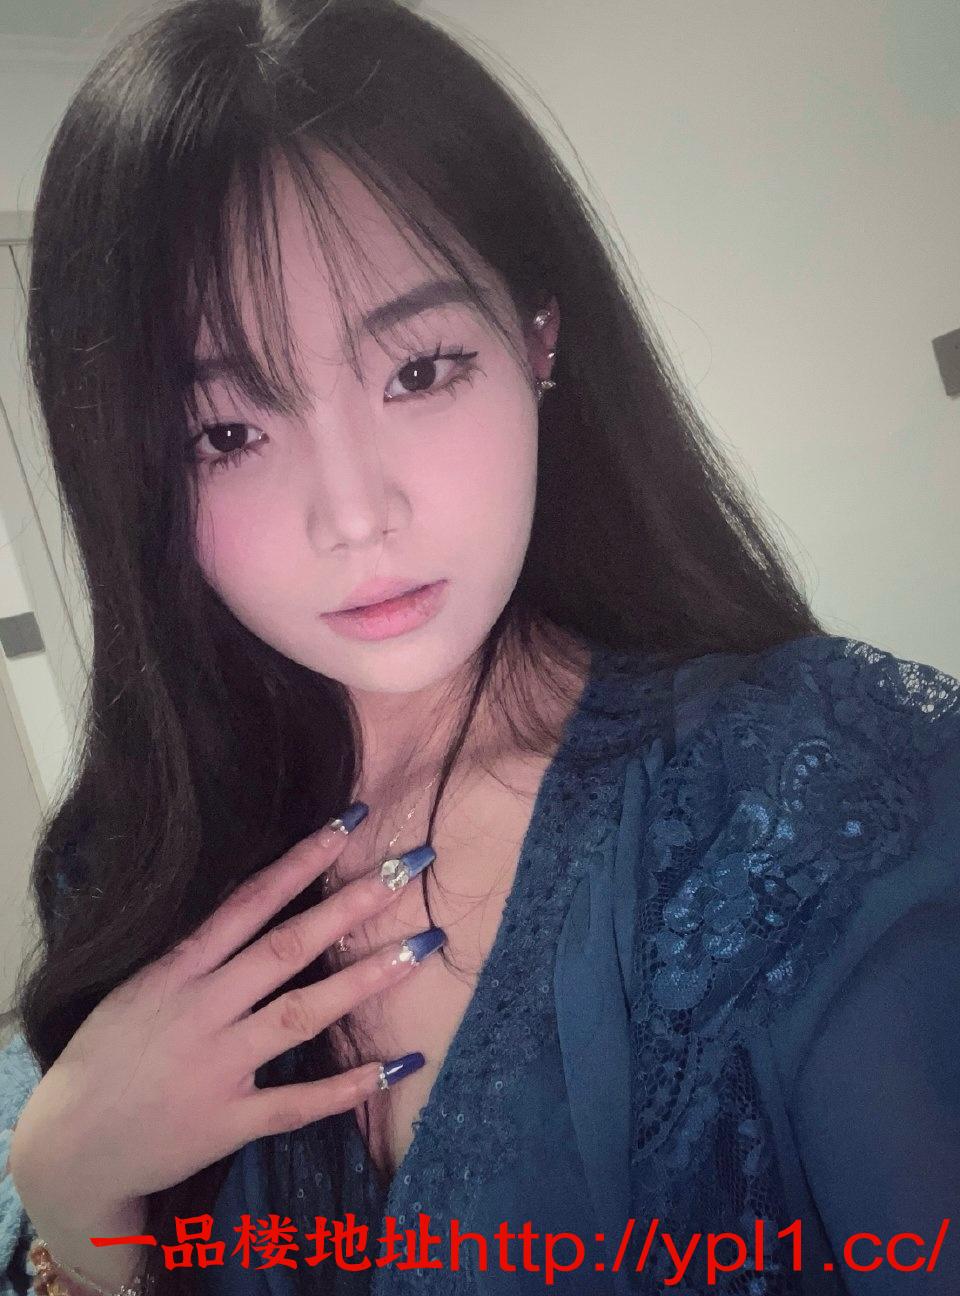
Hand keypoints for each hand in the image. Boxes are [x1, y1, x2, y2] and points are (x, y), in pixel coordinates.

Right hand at [8, 814, 438, 1212]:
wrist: (69, 1150)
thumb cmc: (106, 1056)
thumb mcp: (139, 987)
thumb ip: (196, 952)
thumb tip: (255, 902)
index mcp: (178, 970)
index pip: (250, 901)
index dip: (302, 861)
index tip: (349, 824)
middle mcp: (203, 1009)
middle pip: (287, 947)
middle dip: (351, 904)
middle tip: (407, 867)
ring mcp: (219, 1066)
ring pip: (302, 1013)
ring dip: (364, 979)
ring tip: (421, 946)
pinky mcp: (230, 1121)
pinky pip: (299, 1102)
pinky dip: (349, 1086)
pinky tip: (399, 1065)